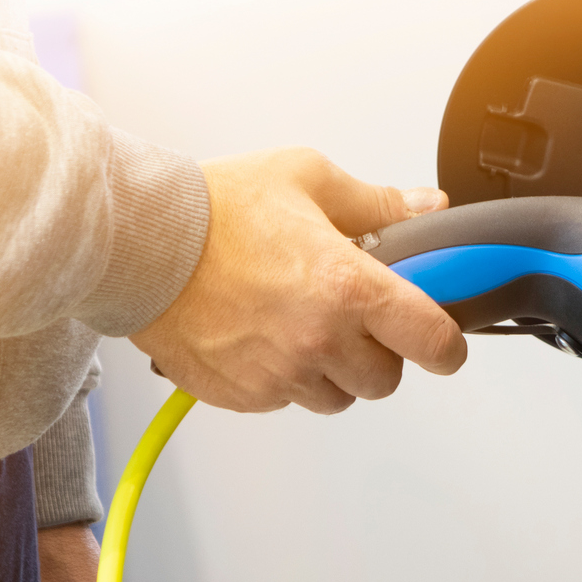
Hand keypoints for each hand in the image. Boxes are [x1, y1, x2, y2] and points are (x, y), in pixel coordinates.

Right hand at [132, 148, 466, 412]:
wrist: (134, 242)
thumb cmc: (215, 207)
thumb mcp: (309, 181)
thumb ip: (379, 205)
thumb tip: (429, 208)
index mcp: (348, 287)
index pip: (431, 339)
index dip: (446, 344)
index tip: (443, 341)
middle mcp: (319, 338)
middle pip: (386, 378)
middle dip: (381, 351)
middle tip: (356, 316)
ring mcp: (279, 372)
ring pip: (339, 396)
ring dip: (335, 369)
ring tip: (304, 322)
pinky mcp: (243, 394)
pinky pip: (288, 400)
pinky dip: (288, 377)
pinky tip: (266, 335)